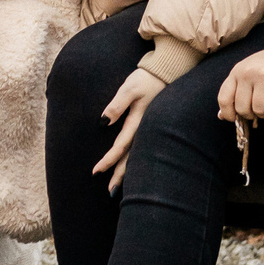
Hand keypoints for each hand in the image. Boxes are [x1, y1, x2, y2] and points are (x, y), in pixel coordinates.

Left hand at [91, 68, 167, 193]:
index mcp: (138, 122)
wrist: (167, 72)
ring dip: (129, 172)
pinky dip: (136, 161)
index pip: (120, 147)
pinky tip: (134, 169)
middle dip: (120, 176)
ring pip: (138, 156)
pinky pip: (142, 148)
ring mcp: (150, 130)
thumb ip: (116, 105)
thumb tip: (103, 122)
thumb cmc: (146, 79)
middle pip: (131, 158)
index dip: (109, 160)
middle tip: (110, 193)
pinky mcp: (151, 127)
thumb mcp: (129, 89)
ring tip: (119, 188)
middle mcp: (145, 130)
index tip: (96, 171)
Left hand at [217, 48, 263, 123]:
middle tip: (259, 110)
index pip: (224, 98)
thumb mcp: (249, 78)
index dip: (228, 113)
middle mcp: (245, 72)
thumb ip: (236, 95)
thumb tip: (221, 116)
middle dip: (250, 115)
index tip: (235, 119)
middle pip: (241, 107)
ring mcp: (260, 75)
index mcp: (236, 72)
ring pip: (257, 109)